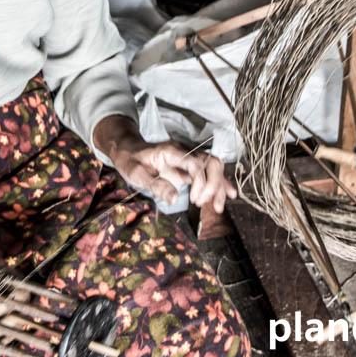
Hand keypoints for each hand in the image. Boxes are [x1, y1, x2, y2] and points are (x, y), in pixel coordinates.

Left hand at [93, 116, 236, 212]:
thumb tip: (175, 198)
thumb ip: (156, 185)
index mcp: (171, 152)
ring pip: (213, 166)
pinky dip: (219, 183)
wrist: (127, 149)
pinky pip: (209, 171)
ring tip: (218, 207)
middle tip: (203, 203)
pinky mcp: (190, 165)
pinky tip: (228, 195)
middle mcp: (184, 152)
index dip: (200, 182)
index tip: (195, 200)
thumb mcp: (137, 175)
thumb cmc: (131, 161)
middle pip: (210, 162)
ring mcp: (188, 157)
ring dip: (219, 186)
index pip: (195, 163)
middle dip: (213, 184)